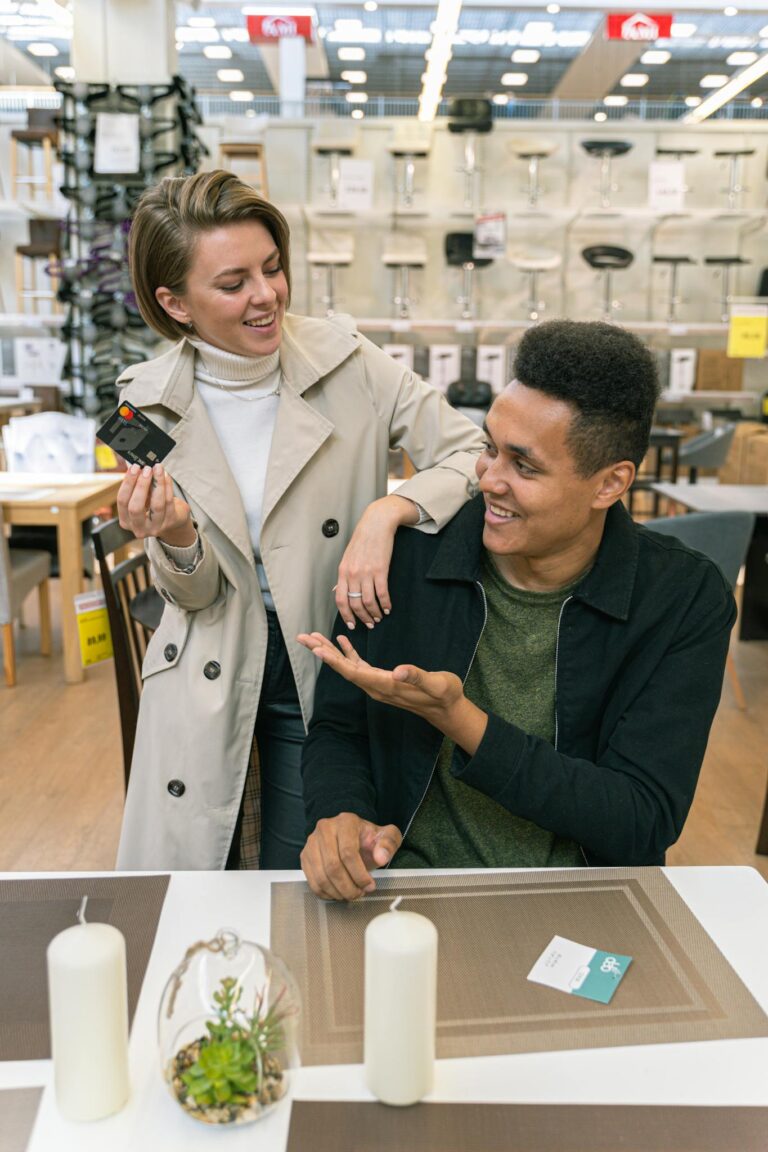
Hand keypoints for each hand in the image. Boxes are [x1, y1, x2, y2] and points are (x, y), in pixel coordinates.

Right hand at [116, 463, 194, 545]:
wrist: (172, 520)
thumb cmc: (152, 506)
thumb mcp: (141, 498)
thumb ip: (136, 485)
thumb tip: (136, 466)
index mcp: (126, 521)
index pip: (122, 502)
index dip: (128, 484)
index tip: (133, 468)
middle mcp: (139, 528)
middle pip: (136, 507)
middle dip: (141, 485)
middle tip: (146, 469)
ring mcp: (156, 528)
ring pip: (156, 504)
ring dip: (157, 483)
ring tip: (158, 468)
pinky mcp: (170, 522)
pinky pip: (169, 502)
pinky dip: (168, 486)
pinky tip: (166, 476)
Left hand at [297, 631, 486, 754]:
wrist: (447, 708)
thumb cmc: (443, 695)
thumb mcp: (435, 684)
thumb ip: (416, 676)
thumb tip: (397, 671)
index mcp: (385, 686)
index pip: (354, 672)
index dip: (334, 660)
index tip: (317, 648)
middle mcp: (376, 686)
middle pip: (343, 669)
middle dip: (323, 652)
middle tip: (303, 638)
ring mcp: (378, 684)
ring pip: (348, 667)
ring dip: (331, 652)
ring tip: (313, 638)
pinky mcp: (382, 680)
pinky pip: (359, 666)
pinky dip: (348, 653)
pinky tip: (342, 641)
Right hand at [301, 813, 402, 900]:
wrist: (351, 835)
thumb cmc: (368, 838)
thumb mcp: (386, 836)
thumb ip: (389, 843)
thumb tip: (381, 857)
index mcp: (346, 822)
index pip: (348, 852)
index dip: (359, 874)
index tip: (370, 885)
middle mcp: (325, 829)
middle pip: (333, 866)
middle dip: (348, 887)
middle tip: (359, 894)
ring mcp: (312, 842)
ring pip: (321, 876)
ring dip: (337, 892)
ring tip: (351, 894)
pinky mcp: (305, 856)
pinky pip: (312, 881)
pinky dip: (326, 893)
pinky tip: (338, 893)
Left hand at [334, 495, 418, 630]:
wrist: (376, 524)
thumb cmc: (362, 540)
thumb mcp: (347, 558)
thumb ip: (343, 576)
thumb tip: (336, 591)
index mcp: (343, 572)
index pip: (340, 599)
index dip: (346, 615)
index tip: (352, 624)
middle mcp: (352, 574)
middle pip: (355, 604)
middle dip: (362, 618)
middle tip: (369, 624)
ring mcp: (366, 572)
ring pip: (369, 601)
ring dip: (375, 613)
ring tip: (379, 617)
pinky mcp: (381, 570)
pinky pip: (382, 593)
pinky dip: (386, 604)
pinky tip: (388, 608)